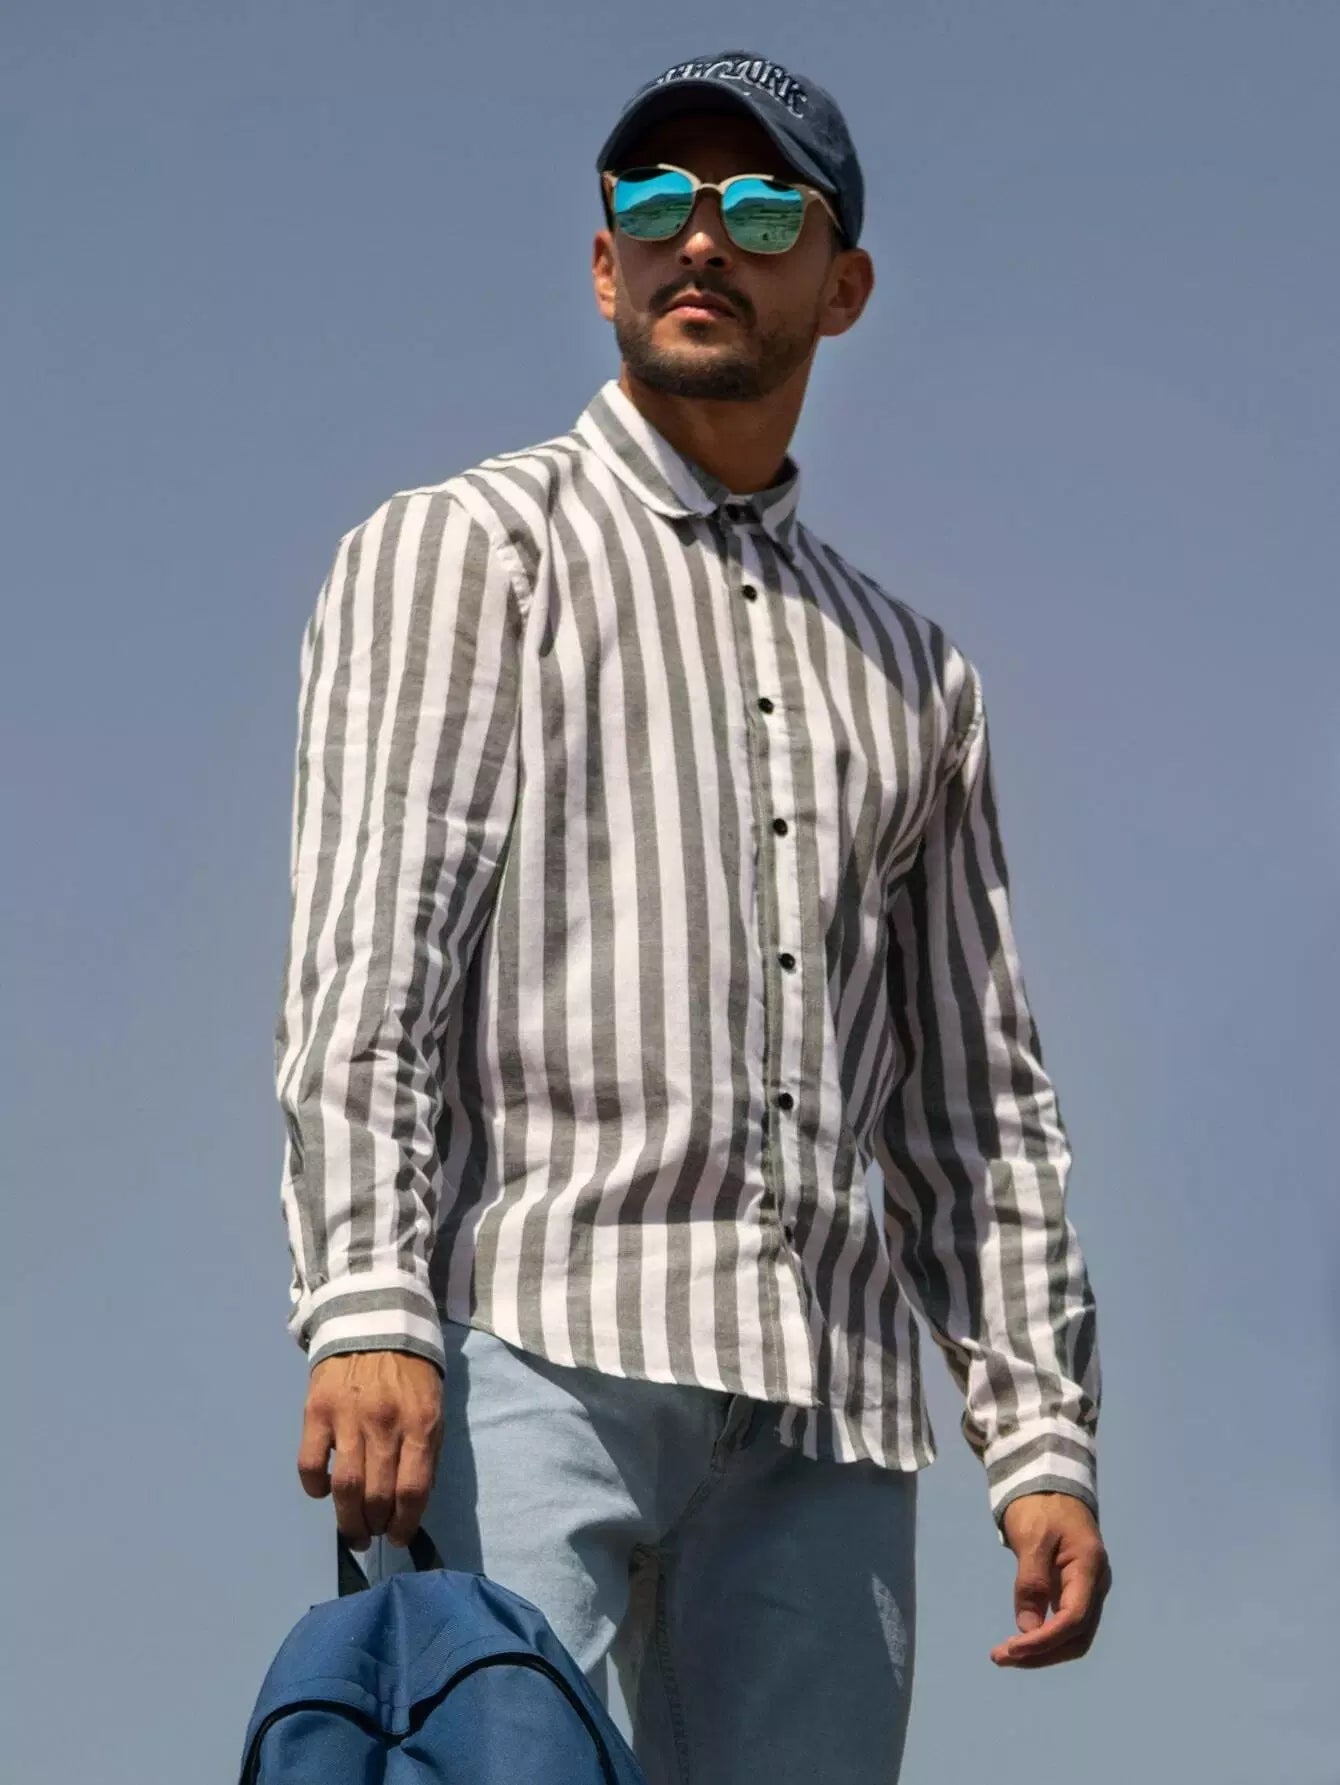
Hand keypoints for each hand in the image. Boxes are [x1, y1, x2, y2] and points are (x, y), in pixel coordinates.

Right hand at [298, 1350, 442, 1549]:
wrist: (373, 1321)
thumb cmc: (409, 1370)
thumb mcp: (432, 1405)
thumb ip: (426, 1450)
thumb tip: (413, 1501)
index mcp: (420, 1423)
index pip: (413, 1490)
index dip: (406, 1523)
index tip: (399, 1537)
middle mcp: (384, 1424)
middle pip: (378, 1495)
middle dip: (375, 1526)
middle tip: (372, 1534)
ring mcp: (348, 1417)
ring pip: (345, 1487)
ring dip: (347, 1519)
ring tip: (351, 1530)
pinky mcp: (316, 1412)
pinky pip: (310, 1464)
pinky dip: (315, 1487)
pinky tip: (323, 1491)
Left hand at [991, 1491, 1110, 1667]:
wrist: (1052, 1483)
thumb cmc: (1041, 1505)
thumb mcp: (1032, 1537)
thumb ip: (1031, 1581)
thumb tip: (1027, 1629)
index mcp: (1089, 1569)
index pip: (1073, 1620)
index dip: (1044, 1640)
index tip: (1012, 1648)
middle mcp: (1095, 1585)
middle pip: (1076, 1636)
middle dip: (1041, 1653)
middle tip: (1001, 1658)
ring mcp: (1088, 1589)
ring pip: (1073, 1635)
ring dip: (1042, 1650)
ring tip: (1006, 1655)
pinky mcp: (1076, 1590)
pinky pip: (1066, 1623)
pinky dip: (1044, 1636)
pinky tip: (1021, 1640)